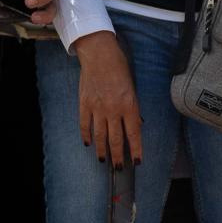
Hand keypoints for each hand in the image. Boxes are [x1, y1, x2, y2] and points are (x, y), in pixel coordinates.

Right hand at [73, 31, 143, 168]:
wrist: (99, 54)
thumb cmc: (120, 67)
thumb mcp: (132, 87)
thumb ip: (133, 107)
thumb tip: (135, 124)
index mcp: (129, 105)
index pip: (134, 134)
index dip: (136, 149)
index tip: (137, 161)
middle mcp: (113, 110)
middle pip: (116, 139)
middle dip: (118, 156)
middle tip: (118, 168)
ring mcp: (97, 108)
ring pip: (100, 136)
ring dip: (102, 150)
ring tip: (104, 160)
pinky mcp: (84, 104)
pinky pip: (85, 125)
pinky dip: (86, 136)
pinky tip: (88, 144)